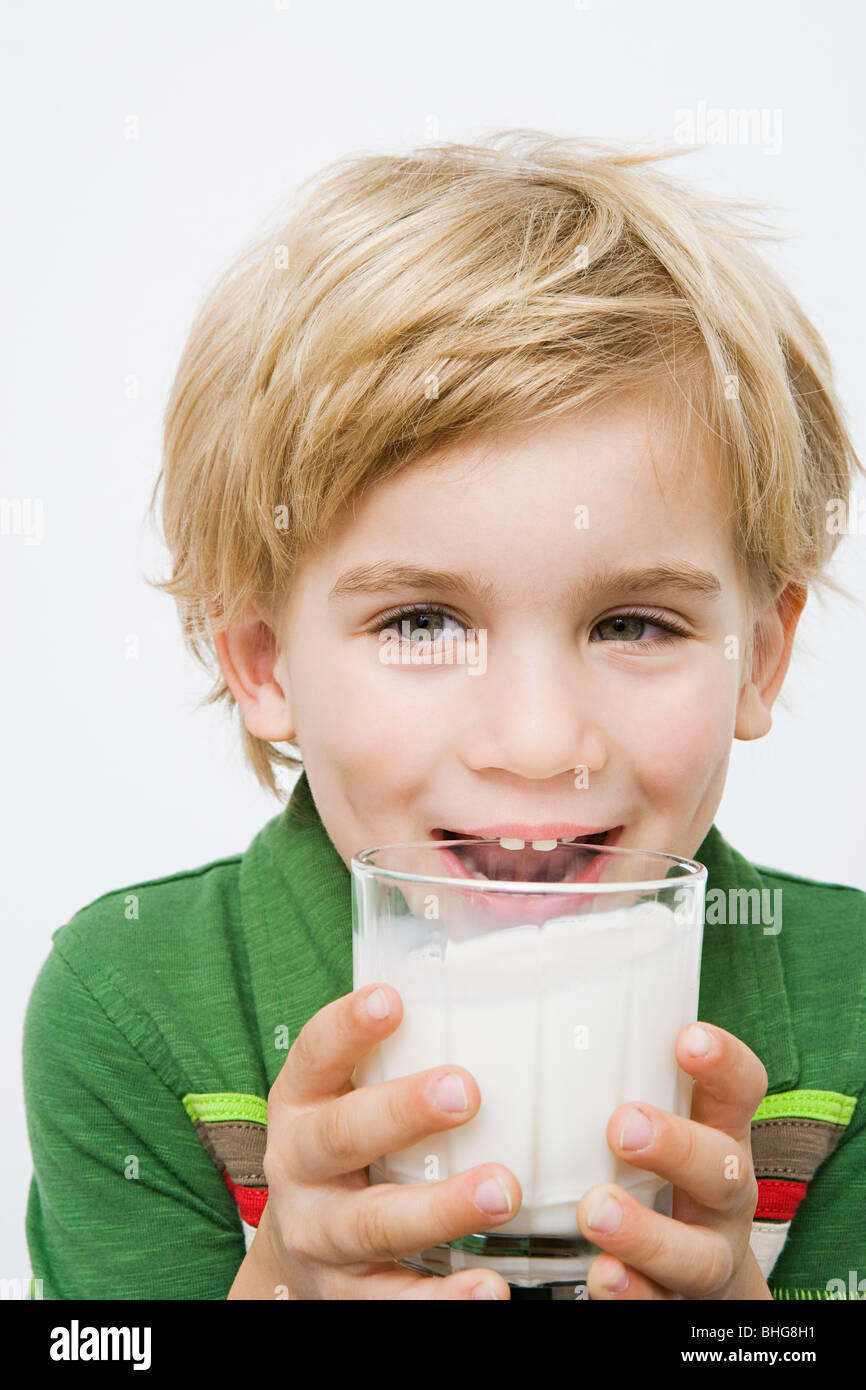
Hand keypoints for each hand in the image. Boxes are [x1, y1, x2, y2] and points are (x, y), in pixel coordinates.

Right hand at [255, 982, 520, 1298]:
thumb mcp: (352, 1096)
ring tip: (501, 1191)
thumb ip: (404, 1051)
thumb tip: (505, 971)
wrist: (300, 1257)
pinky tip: (492, 1292)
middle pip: (343, 1137)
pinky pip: (395, 1303)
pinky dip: (443, 1303)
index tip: (393, 998)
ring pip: (375, 1225)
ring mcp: (322, 1238)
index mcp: (302, 1103)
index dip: (349, 1026)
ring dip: (440, 1209)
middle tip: (467, 1090)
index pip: (316, 1055)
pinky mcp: (350, 1299)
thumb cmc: (354, 1148)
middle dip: (402, 1112)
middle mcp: (300, 1168)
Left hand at [576, 1022, 772, 1299]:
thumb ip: (614, 1078)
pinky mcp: (675, 1303)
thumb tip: (515, 1018)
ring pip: (695, 1254)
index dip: (723, 1062)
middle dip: (677, 1146)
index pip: (738, 1089)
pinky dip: (631, 1293)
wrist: (691, 1279)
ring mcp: (705, 1254)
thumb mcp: (660, 1118)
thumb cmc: (657, 1171)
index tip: (686, 1038)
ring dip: (646, 1233)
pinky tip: (600, 1276)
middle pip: (722, 1169)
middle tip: (624, 1126)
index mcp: (717, 1134)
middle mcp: (722, 1195)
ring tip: (596, 1211)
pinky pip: (658, 1305)